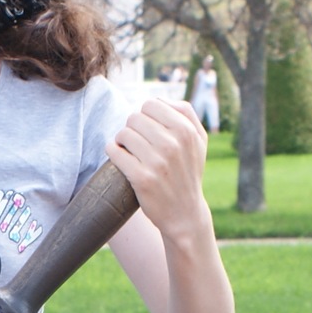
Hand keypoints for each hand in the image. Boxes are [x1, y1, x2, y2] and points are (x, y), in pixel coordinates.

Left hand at [108, 98, 213, 244]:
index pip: (151, 104)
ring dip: (121, 140)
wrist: (185, 214)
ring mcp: (157, 161)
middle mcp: (173, 144)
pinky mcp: (142, 178)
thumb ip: (186, 113)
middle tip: (135, 142)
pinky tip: (118, 157)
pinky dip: (112, 151)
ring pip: (124, 133)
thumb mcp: (199, 141)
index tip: (146, 129)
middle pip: (134, 117)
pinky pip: (115, 151)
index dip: (144, 115)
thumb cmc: (188, 173)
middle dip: (132, 128)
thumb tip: (159, 99)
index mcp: (187, 131)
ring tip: (127, 150)